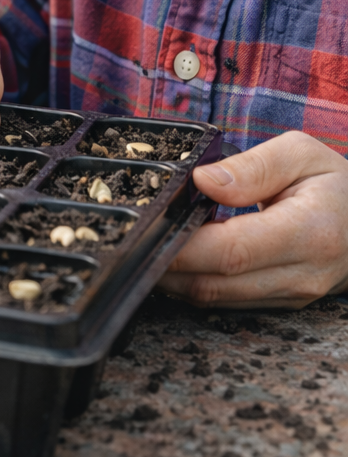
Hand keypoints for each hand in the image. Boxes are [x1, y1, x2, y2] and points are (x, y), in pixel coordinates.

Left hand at [161, 131, 347, 308]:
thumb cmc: (336, 184)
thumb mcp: (301, 154)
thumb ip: (252, 167)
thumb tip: (202, 181)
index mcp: (308, 233)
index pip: (233, 251)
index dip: (184, 244)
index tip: (150, 225)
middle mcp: (300, 275)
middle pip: (215, 284)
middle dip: (165, 265)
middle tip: (130, 238)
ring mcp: (291, 296)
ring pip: (215, 299)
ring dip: (174, 278)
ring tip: (145, 245)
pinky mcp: (280, 303)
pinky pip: (226, 300)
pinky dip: (194, 282)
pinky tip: (175, 258)